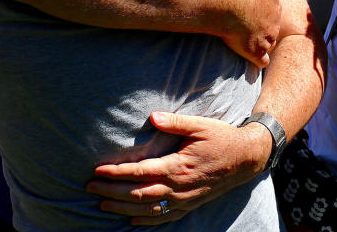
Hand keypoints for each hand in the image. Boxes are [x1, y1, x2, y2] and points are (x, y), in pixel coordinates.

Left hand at [87, 113, 269, 225]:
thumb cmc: (222, 138)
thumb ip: (175, 122)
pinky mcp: (190, 204)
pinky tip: (131, 220)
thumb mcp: (201, 125)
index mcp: (178, 166)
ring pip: (148, 208)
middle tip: (90, 188)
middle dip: (111, 192)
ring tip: (102, 205)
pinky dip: (146, 220)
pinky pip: (164, 217)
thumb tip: (152, 117)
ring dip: (122, 208)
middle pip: (138, 193)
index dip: (117, 173)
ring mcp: (184, 199)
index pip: (140, 172)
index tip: (98, 171)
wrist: (246, 158)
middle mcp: (179, 187)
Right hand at [225, 0, 281, 67]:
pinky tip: (254, 60)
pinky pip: (262, 61)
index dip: (262, 12)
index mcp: (275, 5)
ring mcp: (267, 39)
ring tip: (250, 42)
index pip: (273, 10)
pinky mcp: (256, 52)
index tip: (250, 11)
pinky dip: (259, 60)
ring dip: (263, 44)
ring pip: (270, 44)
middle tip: (248, 26)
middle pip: (272, 28)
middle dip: (264, 28)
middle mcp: (274, 23)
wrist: (233, 3)